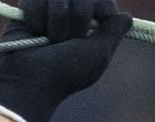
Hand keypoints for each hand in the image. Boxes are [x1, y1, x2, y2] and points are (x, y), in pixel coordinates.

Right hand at [0, 0, 131, 121]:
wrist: (29, 80)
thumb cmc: (66, 72)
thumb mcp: (98, 54)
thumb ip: (113, 32)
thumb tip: (126, 17)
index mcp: (90, 27)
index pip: (103, 1)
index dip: (102, 9)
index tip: (98, 25)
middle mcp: (71, 16)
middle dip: (79, 18)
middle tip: (69, 40)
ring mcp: (48, 10)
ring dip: (57, 21)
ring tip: (50, 41)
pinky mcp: (27, 7)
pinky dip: (37, 18)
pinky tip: (33, 33)